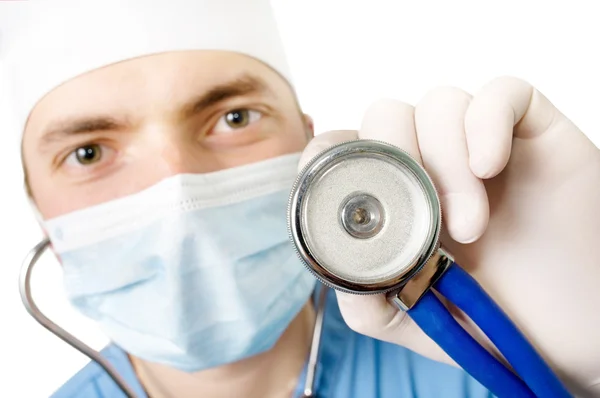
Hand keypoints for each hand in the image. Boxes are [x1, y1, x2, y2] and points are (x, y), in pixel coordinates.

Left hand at [299, 77, 599, 395]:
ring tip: (470, 226)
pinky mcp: (529, 132)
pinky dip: (485, 123)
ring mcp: (477, 144)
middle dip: (395, 160)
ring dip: (447, 162)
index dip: (330, 157)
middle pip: (385, 114)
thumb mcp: (408, 318)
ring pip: (439, 103)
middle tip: (423, 218)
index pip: (344, 145)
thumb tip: (330, 265)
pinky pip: (502, 94)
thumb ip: (363, 297)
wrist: (562, 331)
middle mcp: (429, 161)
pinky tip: (488, 168)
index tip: (341, 194)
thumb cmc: (487, 316)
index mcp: (394, 195)